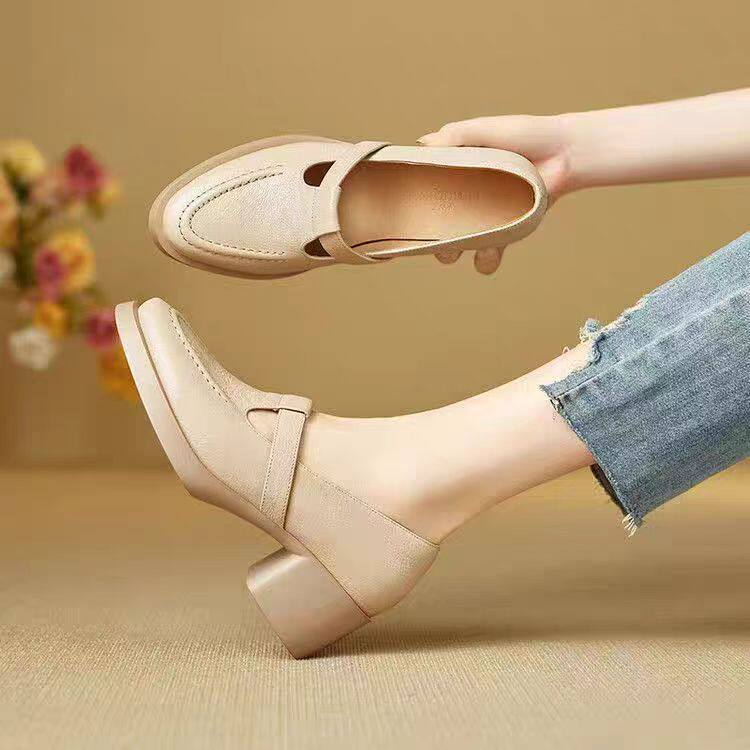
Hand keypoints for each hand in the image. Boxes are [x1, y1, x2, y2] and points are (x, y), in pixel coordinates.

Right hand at [418, 115, 572, 273]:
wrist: (564, 153)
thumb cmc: (524, 135)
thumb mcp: (484, 131)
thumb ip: (454, 136)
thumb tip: (421, 144)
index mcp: (453, 177)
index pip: (423, 196)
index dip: (411, 208)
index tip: (403, 213)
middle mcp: (464, 202)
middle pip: (434, 230)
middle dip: (429, 239)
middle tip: (433, 234)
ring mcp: (484, 221)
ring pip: (458, 250)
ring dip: (454, 253)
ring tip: (461, 245)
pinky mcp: (505, 234)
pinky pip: (488, 258)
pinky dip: (486, 260)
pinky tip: (490, 249)